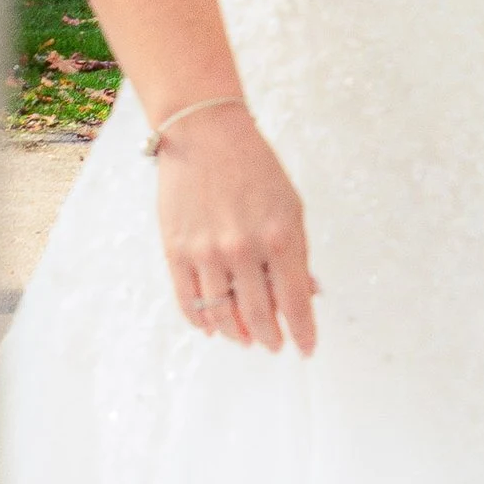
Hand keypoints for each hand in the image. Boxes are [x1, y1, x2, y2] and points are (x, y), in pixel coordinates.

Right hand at [155, 102, 319, 353]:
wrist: (205, 135)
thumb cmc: (256, 169)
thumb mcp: (291, 207)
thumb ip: (296, 253)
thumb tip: (307, 293)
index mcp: (281, 238)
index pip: (296, 302)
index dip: (303, 332)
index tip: (307, 349)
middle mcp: (244, 250)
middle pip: (259, 315)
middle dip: (271, 337)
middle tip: (276, 345)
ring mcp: (207, 253)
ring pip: (222, 315)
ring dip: (238, 333)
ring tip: (248, 338)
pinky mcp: (176, 251)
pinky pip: (188, 300)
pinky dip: (202, 320)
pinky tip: (213, 327)